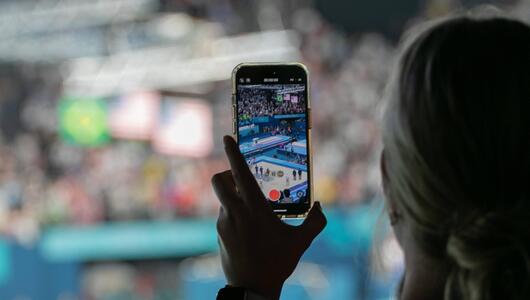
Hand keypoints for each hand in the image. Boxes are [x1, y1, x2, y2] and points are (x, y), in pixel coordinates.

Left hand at [211, 136, 326, 299]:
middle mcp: (234, 213)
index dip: (232, 153)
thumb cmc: (277, 263)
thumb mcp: (300, 242)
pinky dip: (234, 212)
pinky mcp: (219, 234)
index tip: (227, 138)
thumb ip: (315, 222)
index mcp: (254, 209)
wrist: (252, 288)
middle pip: (218, 180)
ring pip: (223, 198)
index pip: (239, 174)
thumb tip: (320, 207)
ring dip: (234, 195)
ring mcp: (224, 224)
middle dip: (227, 172)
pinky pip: (224, 214)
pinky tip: (249, 227)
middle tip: (242, 178)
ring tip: (253, 209)